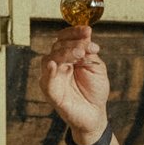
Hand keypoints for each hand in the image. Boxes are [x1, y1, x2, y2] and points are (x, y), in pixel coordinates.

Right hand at [40, 29, 109, 144]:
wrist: (95, 114)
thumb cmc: (95, 91)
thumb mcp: (97, 67)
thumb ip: (90, 52)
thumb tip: (86, 35)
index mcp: (68, 56)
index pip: (65, 39)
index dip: (74, 32)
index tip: (87, 30)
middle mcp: (58, 64)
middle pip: (57, 46)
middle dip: (72, 43)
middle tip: (86, 47)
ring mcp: (53, 78)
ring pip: (50, 59)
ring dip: (64, 53)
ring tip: (79, 54)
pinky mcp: (51, 92)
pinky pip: (46, 81)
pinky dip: (49, 72)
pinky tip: (54, 65)